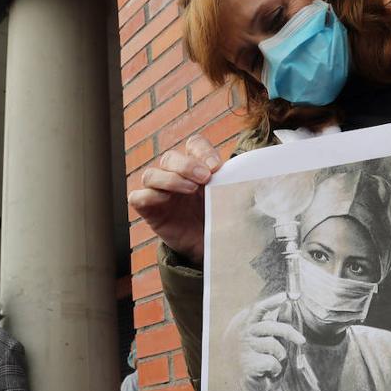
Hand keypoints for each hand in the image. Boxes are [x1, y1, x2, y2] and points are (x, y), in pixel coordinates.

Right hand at [127, 135, 222, 265]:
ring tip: (190, 189)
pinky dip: (149, 195)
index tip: (216, 167)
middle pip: (170, 158)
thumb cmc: (220, 218)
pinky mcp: (149, 210)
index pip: (193, 145)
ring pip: (151, 175)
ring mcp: (159, 192)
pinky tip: (165, 199)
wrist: (210, 246)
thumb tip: (253, 178)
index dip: (202, 151)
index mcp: (196, 167)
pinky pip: (138, 197)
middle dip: (187, 165)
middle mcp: (174, 175)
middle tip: (205, 178)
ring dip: (170, 179)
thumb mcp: (230, 199)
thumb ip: (234, 185)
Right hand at [224, 293, 304, 390]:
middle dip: (290, 333)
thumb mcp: (274, 339)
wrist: (256, 383)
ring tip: (276, 361)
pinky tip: (270, 372)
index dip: (270, 302)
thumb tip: (288, 305)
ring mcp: (246, 348)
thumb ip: (280, 322)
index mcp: (251, 325)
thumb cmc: (266, 357)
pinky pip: (271, 361)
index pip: (259, 309)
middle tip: (302, 341)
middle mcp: (246, 334)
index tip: (283, 297)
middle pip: (271, 326)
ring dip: (281, 355)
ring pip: (274, 345)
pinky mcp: (248, 363)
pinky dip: (276, 368)